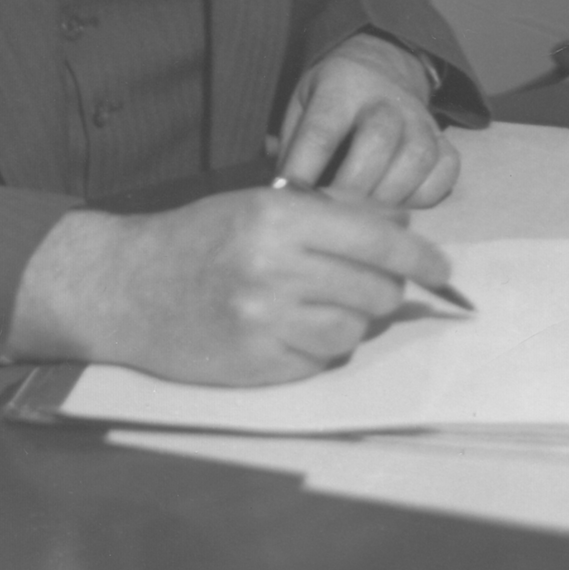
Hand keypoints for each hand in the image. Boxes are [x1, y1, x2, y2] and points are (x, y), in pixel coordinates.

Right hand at [5, 187, 454, 385]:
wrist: (125, 286)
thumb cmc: (196, 236)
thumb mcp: (259, 203)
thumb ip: (329, 212)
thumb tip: (402, 221)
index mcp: (277, 217)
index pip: (377, 239)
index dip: (422, 256)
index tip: (443, 269)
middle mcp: (274, 268)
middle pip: (376, 290)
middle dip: (386, 289)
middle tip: (374, 285)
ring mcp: (264, 321)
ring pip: (354, 332)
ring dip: (353, 321)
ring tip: (323, 305)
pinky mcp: (256, 365)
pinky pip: (320, 362)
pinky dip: (319, 348)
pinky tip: (293, 328)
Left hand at [277, 32, 458, 207]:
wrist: (381, 66)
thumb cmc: (332, 97)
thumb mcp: (303, 103)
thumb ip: (292, 144)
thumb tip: (281, 193)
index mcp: (342, 85)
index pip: (322, 130)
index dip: (304, 168)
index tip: (288, 199)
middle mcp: (386, 98)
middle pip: (378, 140)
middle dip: (352, 185)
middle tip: (330, 214)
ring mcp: (420, 118)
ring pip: (416, 159)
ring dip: (388, 196)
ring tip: (363, 218)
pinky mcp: (443, 139)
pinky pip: (445, 173)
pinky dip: (424, 198)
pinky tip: (398, 208)